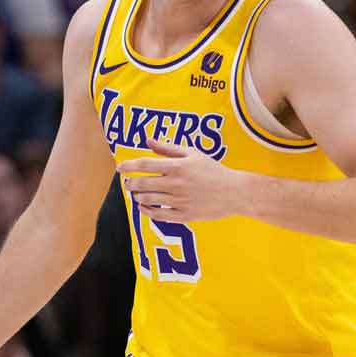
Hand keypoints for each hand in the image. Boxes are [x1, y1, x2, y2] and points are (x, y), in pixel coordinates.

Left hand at [117, 138, 241, 221]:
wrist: (235, 192)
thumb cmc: (213, 170)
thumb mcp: (193, 154)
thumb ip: (168, 148)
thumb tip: (148, 141)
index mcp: (178, 166)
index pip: (145, 164)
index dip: (129, 165)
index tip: (120, 167)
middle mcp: (176, 183)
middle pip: (142, 183)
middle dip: (130, 183)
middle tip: (128, 182)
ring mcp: (179, 201)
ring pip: (147, 199)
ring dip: (137, 196)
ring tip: (137, 193)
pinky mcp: (184, 215)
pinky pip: (158, 215)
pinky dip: (146, 211)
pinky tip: (143, 206)